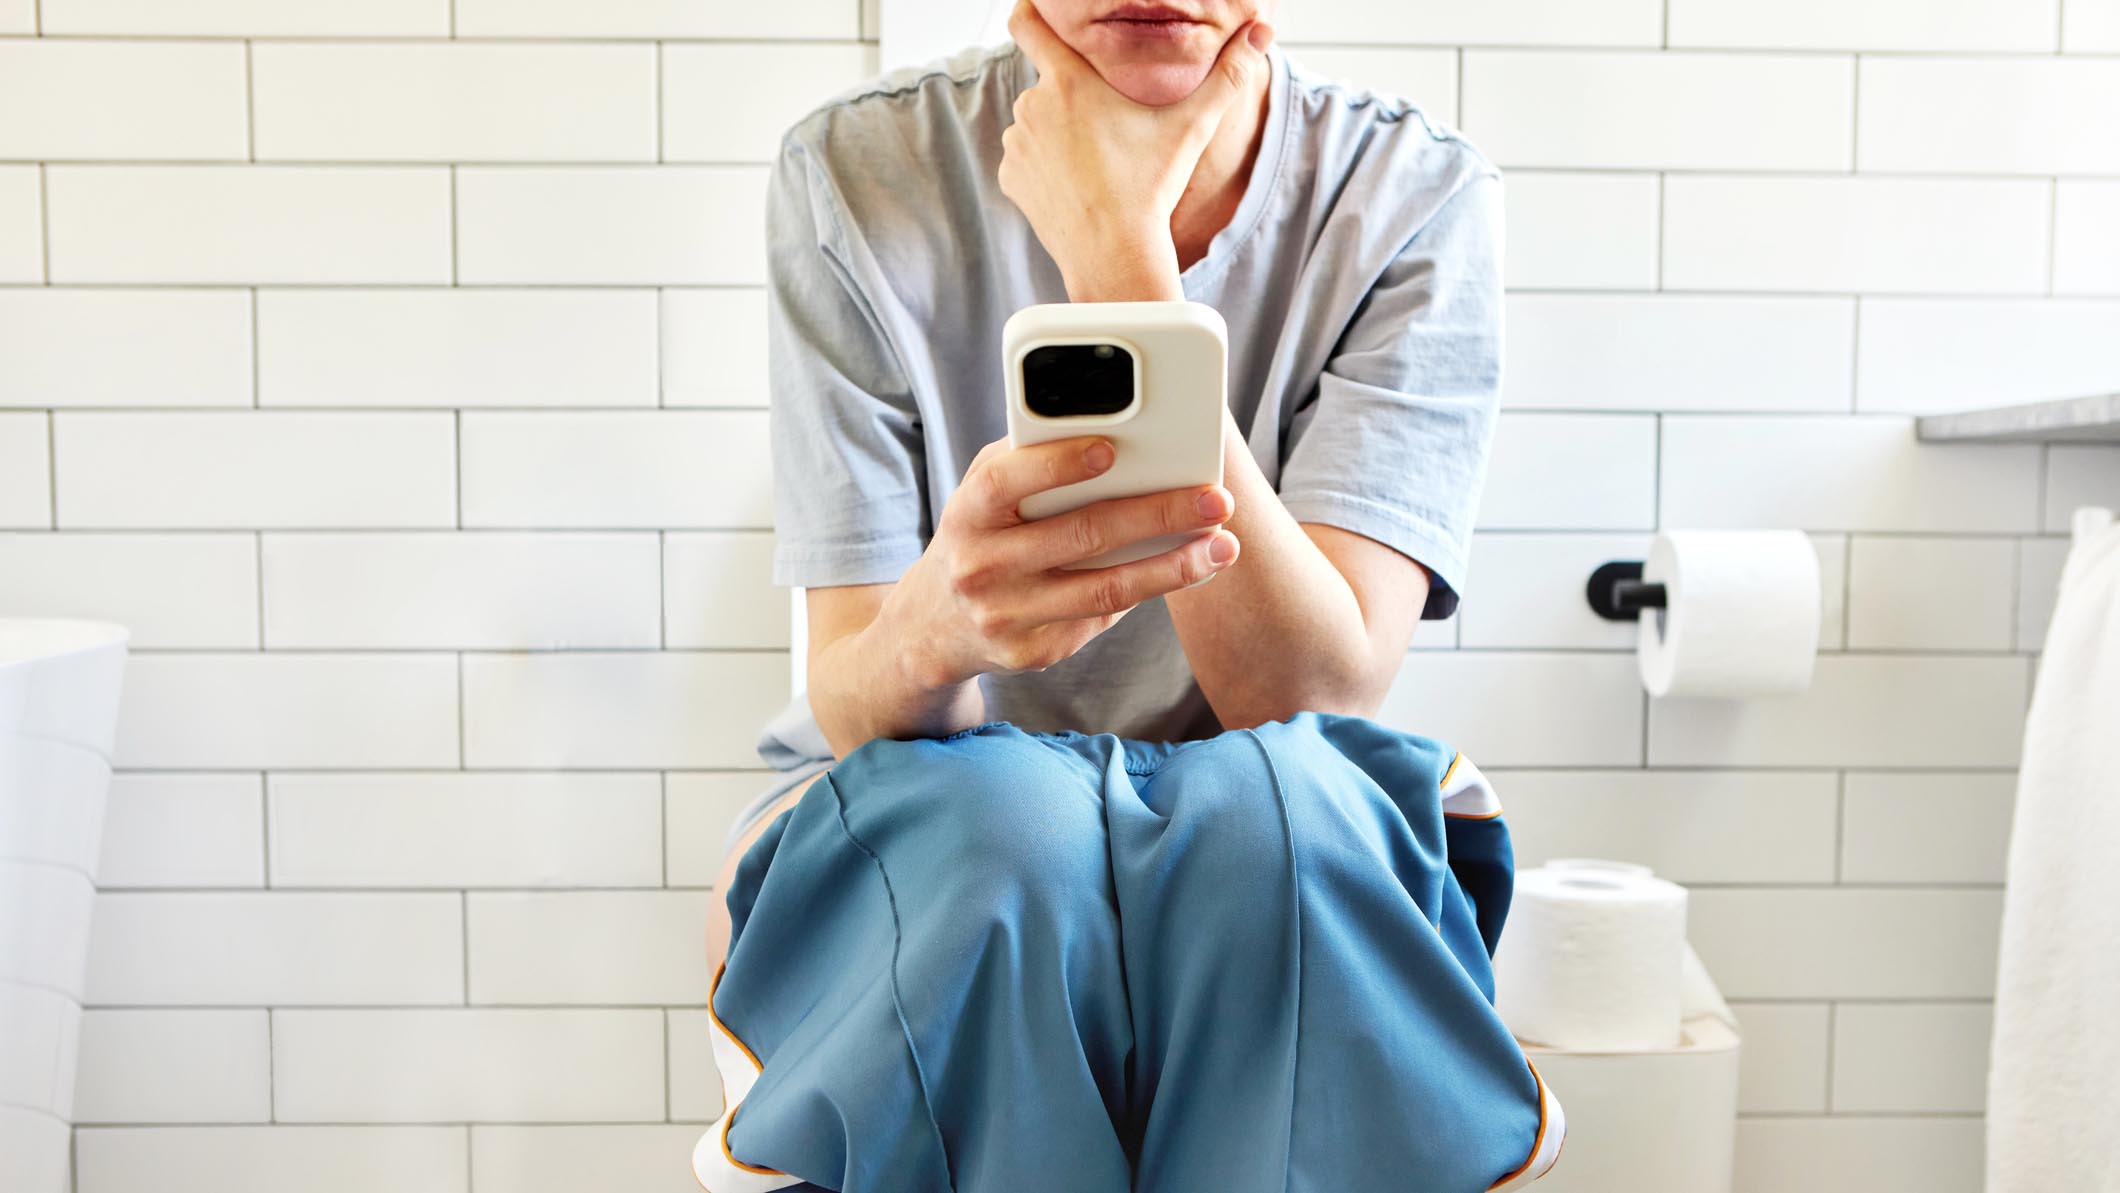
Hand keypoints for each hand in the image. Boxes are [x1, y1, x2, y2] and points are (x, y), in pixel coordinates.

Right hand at [889, 433, 1239, 686]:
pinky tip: (1185, 571)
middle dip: (1157, 515)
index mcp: (968, 512)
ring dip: (1174, 567)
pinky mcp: (1033, 652)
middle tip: (1214, 500)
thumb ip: (1034, 464)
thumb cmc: (983, 533)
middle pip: (1081, 536)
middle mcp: (981, 566)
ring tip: (1222, 546)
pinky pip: (1101, 618)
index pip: (1006, 481)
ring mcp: (1006, 616)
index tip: (1112, 448)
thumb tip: (1124, 441)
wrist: (935, 624)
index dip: (1056, 464)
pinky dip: (1147, 590)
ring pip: (1105, 589)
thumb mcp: (988, 495)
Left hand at [999, 0, 1272, 300]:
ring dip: (1057, 130)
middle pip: (1048, 81)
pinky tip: (1077, 183)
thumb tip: (1263, 32)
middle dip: (1072, 94)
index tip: (1037, 5)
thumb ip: (1228, 74)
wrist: (1114, 253)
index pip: (1028, 23)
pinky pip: (1026, 158)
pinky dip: (1045, 165)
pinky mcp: (1010, 177)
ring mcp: (1017, 144)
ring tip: (1096, 159)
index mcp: (1069, 81)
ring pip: (1036, 121)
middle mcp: (1032, 105)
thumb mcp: (1192, 126)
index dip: (1031, 10)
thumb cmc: (1152, 186)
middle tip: (1107, 124)